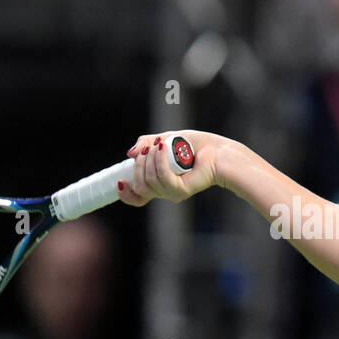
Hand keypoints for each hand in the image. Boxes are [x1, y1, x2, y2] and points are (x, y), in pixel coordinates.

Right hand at [116, 129, 230, 205]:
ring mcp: (173, 193)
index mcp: (159, 184)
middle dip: (138, 164)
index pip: (137, 198)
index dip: (125, 193)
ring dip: (149, 159)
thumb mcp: (164, 140)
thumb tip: (130, 153)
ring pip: (148, 181)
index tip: (120, 181)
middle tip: (148, 149)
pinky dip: (159, 160)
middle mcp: (165, 192)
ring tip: (160, 144)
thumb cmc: (194, 146)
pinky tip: (163, 147)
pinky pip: (162, 176)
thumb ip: (145, 144)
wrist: (218, 151)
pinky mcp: (181, 190)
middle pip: (139, 186)